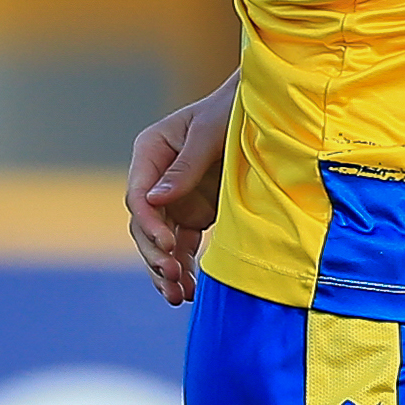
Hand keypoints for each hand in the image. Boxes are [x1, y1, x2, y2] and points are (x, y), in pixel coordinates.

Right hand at [126, 72, 236, 303]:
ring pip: (160, 242)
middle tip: (173, 276)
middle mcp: (156, 178)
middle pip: (144, 225)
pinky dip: (184, 267)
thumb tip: (154, 201)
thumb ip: (185, 165)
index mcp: (150, 150)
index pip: (139, 195)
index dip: (150, 224)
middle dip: (155, 254)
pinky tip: (189, 290)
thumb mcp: (210, 132)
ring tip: (178, 295)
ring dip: (165, 269)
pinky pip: (182, 246)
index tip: (169, 245)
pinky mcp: (193, 213)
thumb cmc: (234, 109)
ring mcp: (174, 198)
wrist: (266, 110)